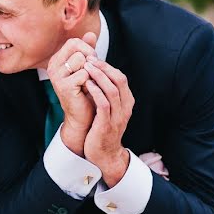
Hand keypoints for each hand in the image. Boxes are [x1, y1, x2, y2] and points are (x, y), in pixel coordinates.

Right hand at [46, 33, 97, 153]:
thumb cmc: (85, 91)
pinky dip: (91, 82)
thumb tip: (91, 34)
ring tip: (88, 83)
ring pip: (82, 60)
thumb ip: (87, 50)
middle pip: (77, 48)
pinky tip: (87, 90)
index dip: (87, 49)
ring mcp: (57, 76)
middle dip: (90, 58)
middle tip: (91, 73)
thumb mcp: (86, 67)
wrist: (82, 116)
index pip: (74, 42)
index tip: (92, 62)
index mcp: (57, 60)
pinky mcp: (64, 86)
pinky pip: (85, 74)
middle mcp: (53, 66)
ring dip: (90, 71)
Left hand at [82, 58, 134, 185]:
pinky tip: (87, 83)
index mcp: (126, 102)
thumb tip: (100, 75)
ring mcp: (117, 116)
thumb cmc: (104, 130)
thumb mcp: (111, 110)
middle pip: (119, 80)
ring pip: (112, 90)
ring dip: (99, 76)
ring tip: (87, 67)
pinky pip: (103, 104)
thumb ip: (109, 95)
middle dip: (104, 67)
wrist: (105, 155)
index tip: (95, 58)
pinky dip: (96, 91)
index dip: (108, 66)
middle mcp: (125, 108)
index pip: (121, 78)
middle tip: (90, 58)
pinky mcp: (106, 124)